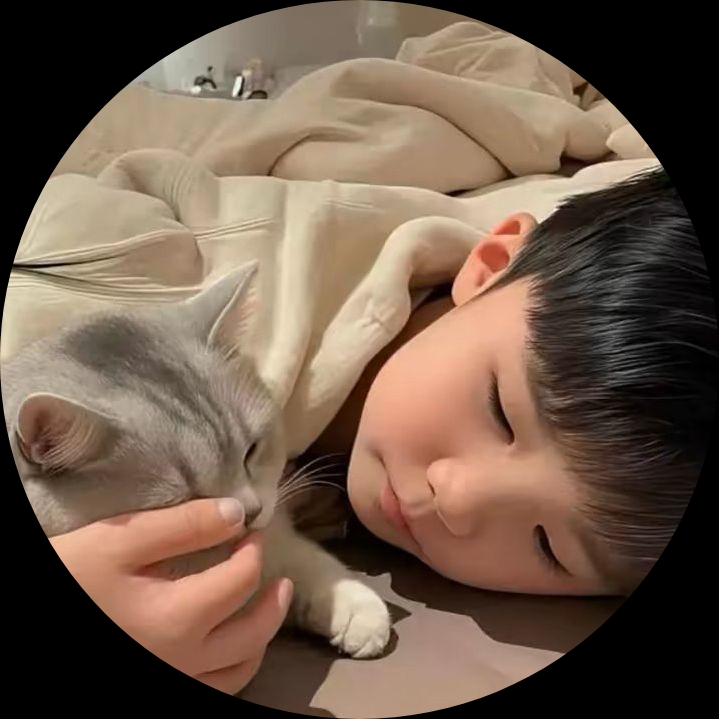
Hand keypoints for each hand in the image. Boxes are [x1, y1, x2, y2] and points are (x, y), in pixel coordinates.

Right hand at [49, 498, 292, 693]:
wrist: (35, 610)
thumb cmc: (68, 576)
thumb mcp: (119, 539)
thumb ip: (183, 526)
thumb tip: (238, 514)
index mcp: (178, 618)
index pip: (241, 579)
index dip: (254, 550)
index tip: (252, 530)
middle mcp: (183, 661)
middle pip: (253, 633)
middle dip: (273, 600)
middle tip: (279, 576)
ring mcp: (172, 683)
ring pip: (237, 672)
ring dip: (259, 640)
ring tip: (264, 612)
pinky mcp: (161, 689)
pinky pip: (212, 691)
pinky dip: (231, 669)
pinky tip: (226, 650)